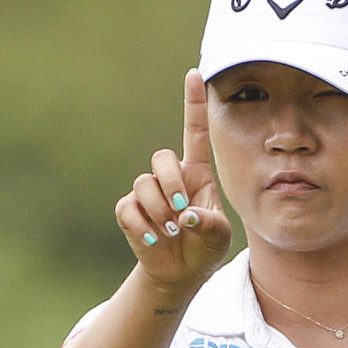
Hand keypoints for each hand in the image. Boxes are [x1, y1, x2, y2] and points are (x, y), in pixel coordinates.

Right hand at [114, 69, 231, 289]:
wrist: (181, 273)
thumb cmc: (206, 247)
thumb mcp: (219, 236)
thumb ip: (209, 223)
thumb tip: (186, 215)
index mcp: (197, 174)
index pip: (195, 132)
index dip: (193, 103)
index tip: (195, 74)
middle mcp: (171, 177)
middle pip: (162, 158)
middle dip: (170, 182)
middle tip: (180, 210)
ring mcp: (147, 193)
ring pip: (143, 184)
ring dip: (159, 211)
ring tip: (171, 232)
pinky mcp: (129, 210)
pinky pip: (128, 209)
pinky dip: (143, 229)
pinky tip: (155, 240)